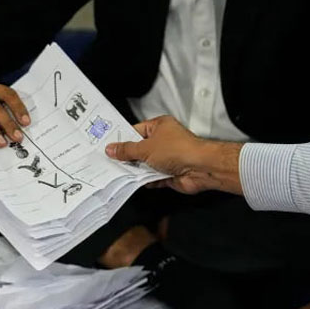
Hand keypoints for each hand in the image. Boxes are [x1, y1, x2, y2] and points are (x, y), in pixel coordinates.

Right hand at [104, 115, 242, 194]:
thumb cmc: (179, 150)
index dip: (122, 138)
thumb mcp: (145, 148)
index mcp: (159, 126)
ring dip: (136, 170)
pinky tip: (135, 181)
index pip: (136, 130)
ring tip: (121, 172)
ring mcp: (167, 157)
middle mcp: (164, 140)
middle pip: (139, 149)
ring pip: (145, 164)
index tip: (109, 146)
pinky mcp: (168, 173)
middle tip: (111, 161)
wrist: (200, 168)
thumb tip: (112, 149)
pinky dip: (145, 180)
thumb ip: (127, 150)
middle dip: (128, 156)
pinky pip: (152, 177)